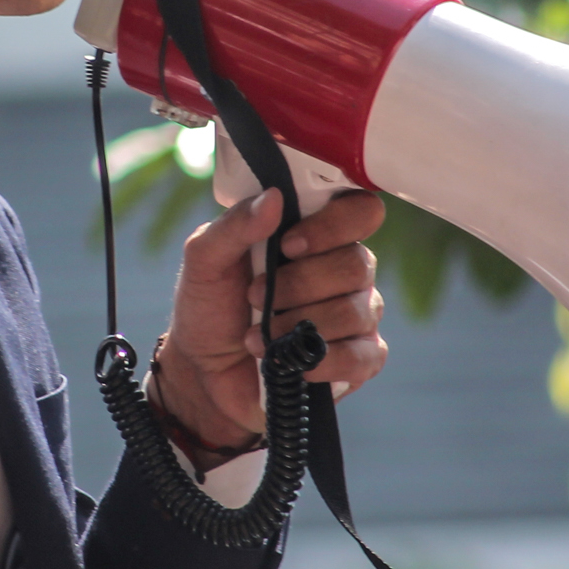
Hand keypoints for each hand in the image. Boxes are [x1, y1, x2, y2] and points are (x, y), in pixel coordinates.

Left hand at [149, 188, 387, 468]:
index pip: (360, 211)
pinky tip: (294, 363)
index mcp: (316, 235)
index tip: (288, 245)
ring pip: (358, 310)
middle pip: (357, 263)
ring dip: (302, 324)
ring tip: (261, 335)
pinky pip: (365, 356)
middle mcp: (345, 271)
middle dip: (301, 284)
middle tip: (256, 296)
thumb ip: (235, 226)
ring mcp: (356, 315)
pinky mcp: (358, 359)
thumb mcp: (205, 260)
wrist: (202, 371)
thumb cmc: (210, 307)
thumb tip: (274, 197)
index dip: (333, 225)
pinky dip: (326, 361)